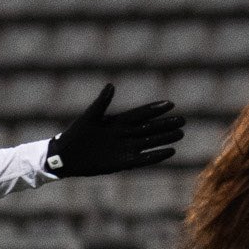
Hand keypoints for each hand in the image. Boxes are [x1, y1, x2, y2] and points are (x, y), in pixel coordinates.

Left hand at [45, 84, 185, 176]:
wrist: (65, 156)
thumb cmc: (75, 134)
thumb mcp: (90, 116)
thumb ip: (102, 102)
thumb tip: (111, 85)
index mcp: (117, 122)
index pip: (140, 114)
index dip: (154, 109)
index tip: (170, 104)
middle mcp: (124, 135)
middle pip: (149, 128)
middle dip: (165, 124)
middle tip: (183, 120)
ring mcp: (124, 149)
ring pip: (149, 142)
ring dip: (164, 138)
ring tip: (180, 134)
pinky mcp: (122, 162)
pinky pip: (143, 159)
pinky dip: (156, 156)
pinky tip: (170, 151)